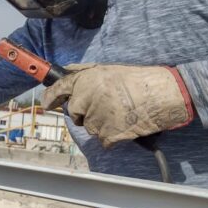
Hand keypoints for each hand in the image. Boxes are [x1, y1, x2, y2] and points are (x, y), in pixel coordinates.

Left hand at [42, 64, 194, 147]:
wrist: (159, 95)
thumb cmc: (136, 80)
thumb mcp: (107, 68)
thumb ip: (83, 70)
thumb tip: (66, 70)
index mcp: (84, 80)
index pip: (57, 90)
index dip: (50, 98)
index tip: (48, 103)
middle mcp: (85, 99)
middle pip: (74, 113)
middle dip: (84, 111)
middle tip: (105, 104)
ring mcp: (95, 119)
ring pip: (89, 127)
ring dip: (100, 123)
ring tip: (119, 111)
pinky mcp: (107, 135)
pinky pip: (103, 139)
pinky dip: (112, 135)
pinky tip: (124, 123)